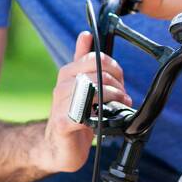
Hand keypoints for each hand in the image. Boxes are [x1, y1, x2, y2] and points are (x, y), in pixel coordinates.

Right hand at [42, 31, 131, 172]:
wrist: (57, 146)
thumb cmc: (73, 115)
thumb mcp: (79, 84)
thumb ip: (82, 61)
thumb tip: (85, 34)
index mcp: (68, 73)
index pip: (94, 58)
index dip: (113, 68)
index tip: (121, 82)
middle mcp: (62, 86)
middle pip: (97, 74)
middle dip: (116, 85)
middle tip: (124, 97)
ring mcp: (61, 104)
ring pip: (94, 91)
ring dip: (113, 99)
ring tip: (120, 106)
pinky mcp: (63, 123)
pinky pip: (85, 113)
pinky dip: (100, 115)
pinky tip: (104, 120)